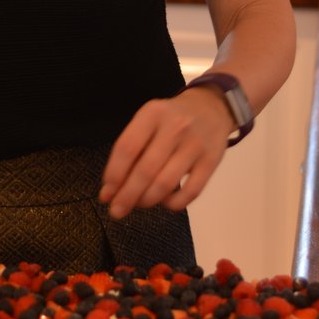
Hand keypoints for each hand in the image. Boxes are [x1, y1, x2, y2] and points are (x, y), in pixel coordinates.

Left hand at [98, 88, 233, 219]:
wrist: (211, 107)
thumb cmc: (171, 119)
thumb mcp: (148, 121)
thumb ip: (130, 152)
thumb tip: (109, 193)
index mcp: (153, 114)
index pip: (127, 148)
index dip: (114, 175)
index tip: (106, 194)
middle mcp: (175, 127)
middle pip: (145, 170)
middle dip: (127, 196)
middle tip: (117, 211)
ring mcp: (195, 145)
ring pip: (166, 183)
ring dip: (147, 201)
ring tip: (139, 204)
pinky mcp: (212, 161)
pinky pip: (190, 192)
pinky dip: (173, 204)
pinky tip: (164, 202)